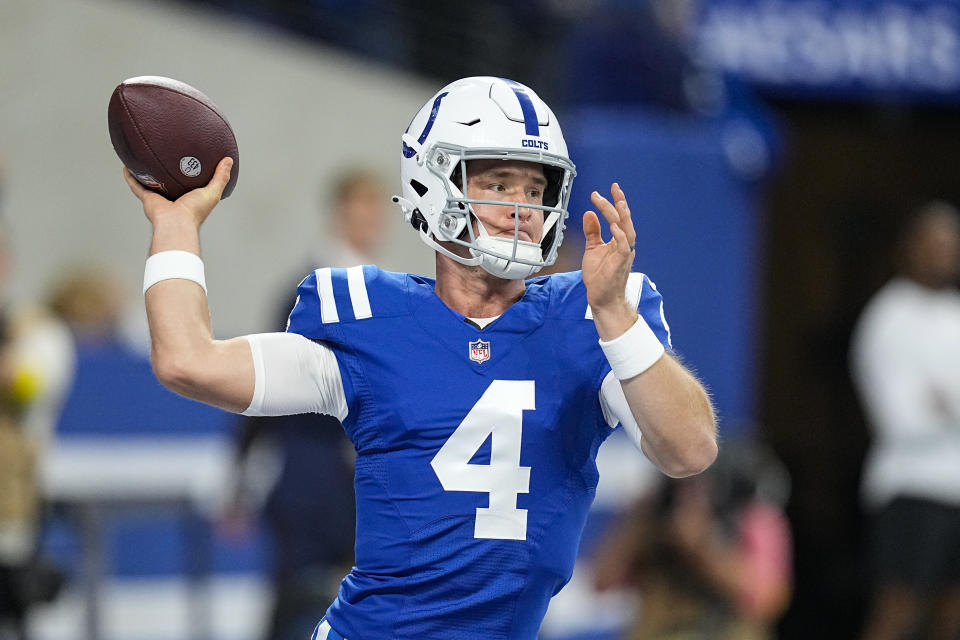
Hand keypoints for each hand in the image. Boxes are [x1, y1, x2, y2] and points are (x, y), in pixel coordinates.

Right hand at [123, 157, 232, 228]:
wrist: (176, 222)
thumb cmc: (195, 212)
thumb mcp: (213, 192)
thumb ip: (221, 177)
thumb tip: (229, 160)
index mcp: (189, 199)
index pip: (191, 186)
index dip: (191, 176)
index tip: (191, 163)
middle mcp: (174, 198)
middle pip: (169, 183)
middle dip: (168, 173)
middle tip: (167, 157)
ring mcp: (160, 199)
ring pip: (151, 183)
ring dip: (147, 173)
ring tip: (144, 159)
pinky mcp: (147, 199)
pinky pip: (136, 185)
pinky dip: (131, 176)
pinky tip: (127, 166)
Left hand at [582, 183, 635, 310]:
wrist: (601, 298)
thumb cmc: (599, 277)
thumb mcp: (592, 249)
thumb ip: (592, 232)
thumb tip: (589, 213)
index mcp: (618, 241)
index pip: (618, 218)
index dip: (614, 203)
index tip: (608, 189)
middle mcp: (624, 245)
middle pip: (624, 220)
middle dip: (620, 203)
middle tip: (614, 188)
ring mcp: (624, 254)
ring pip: (628, 230)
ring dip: (623, 216)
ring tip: (618, 202)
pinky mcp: (621, 263)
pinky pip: (624, 247)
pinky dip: (620, 236)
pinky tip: (614, 226)